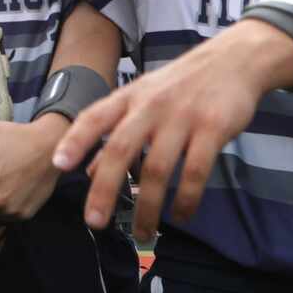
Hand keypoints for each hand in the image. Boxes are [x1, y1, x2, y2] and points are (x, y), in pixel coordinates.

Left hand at [51, 20, 292, 239]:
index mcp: (130, 97)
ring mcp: (183, 117)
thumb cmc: (180, 85)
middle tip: (95, 222)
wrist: (235, 59)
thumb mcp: (143, 98)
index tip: (58, 166)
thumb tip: (86, 171)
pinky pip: (196, 172)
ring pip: (158, 169)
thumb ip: (115, 131)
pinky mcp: (213, 128)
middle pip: (121, 149)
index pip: (95, 117)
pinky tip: (181, 216)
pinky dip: (186, 199)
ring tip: (143, 233)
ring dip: (148, 207)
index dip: (75, 140)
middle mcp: (151, 106)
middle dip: (105, 188)